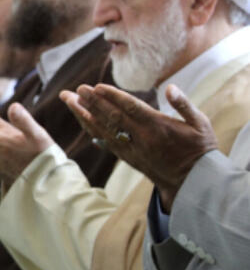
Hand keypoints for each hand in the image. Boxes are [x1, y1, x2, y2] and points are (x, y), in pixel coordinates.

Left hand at [62, 83, 216, 211]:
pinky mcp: (128, 157)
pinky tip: (81, 119)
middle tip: (74, 90)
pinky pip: (106, 142)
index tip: (96, 87)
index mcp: (159, 127)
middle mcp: (142, 138)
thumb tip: (170, 88)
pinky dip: (92, 130)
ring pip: (104, 129)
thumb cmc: (199, 149)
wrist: (193, 182)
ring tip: (69, 100)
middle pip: (111, 117)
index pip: (131, 108)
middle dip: (91, 102)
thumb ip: (184, 104)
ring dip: (84, 114)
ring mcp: (132, 149)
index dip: (112, 97)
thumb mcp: (200, 124)